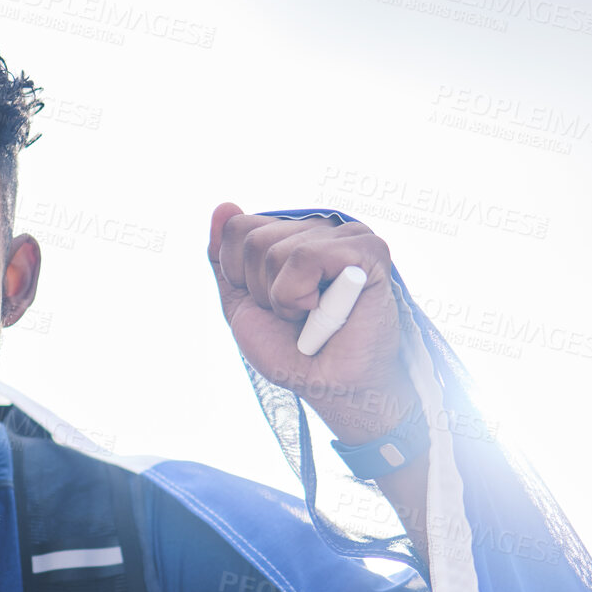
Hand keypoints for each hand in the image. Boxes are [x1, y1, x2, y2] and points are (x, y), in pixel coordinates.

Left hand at [207, 203, 410, 443]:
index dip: (238, 275)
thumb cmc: (293, 351)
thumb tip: (222, 205)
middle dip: (261, 290)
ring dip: (282, 299)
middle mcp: (320, 229)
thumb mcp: (243, 303)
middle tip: (295, 314)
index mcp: (292, 235)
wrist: (330, 387)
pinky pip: (306, 257)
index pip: (236, 228)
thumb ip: (225, 257)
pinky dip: (300, 296)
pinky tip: (325, 311)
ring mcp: (347, 236)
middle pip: (253, 239)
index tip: (267, 304)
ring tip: (312, 315)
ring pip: (276, 250)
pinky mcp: (368, 251)